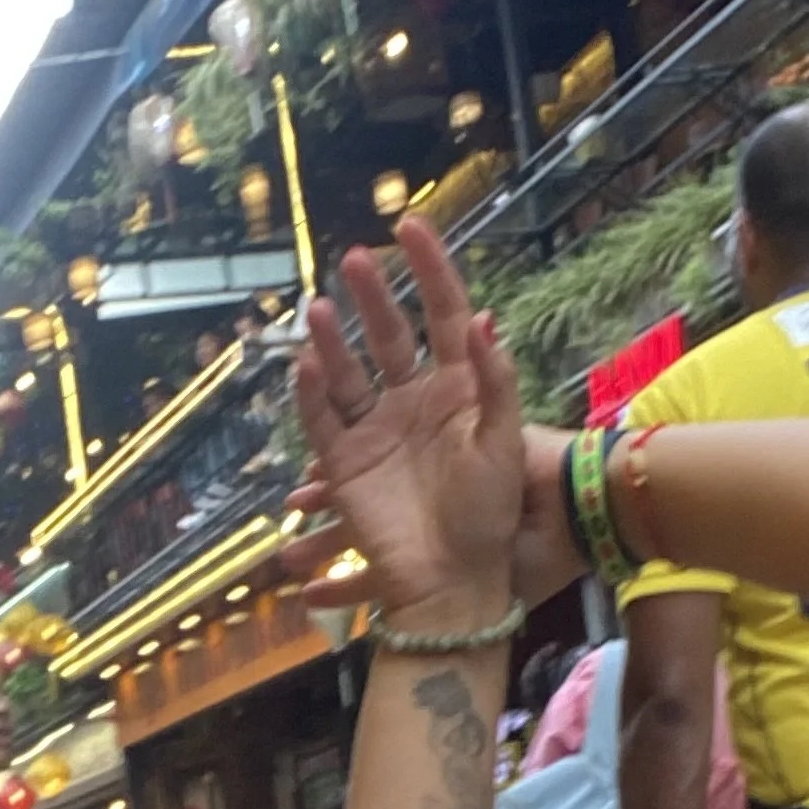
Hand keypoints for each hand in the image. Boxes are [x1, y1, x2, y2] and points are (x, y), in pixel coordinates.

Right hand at [281, 218, 524, 620]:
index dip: (431, 269)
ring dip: (333, 339)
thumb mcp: (504, 445)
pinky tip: (304, 363)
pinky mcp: (346, 465)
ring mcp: (377, 431)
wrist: (453, 583)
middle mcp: (414, 401)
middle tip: (354, 259)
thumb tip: (486, 318)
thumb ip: (496, 382)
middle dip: (372, 295)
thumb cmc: (488, 517)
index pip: (446, 314)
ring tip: (318, 309)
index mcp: (461, 390)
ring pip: (348, 372)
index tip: (410, 225)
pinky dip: (311, 393)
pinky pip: (322, 420)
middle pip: (389, 334)